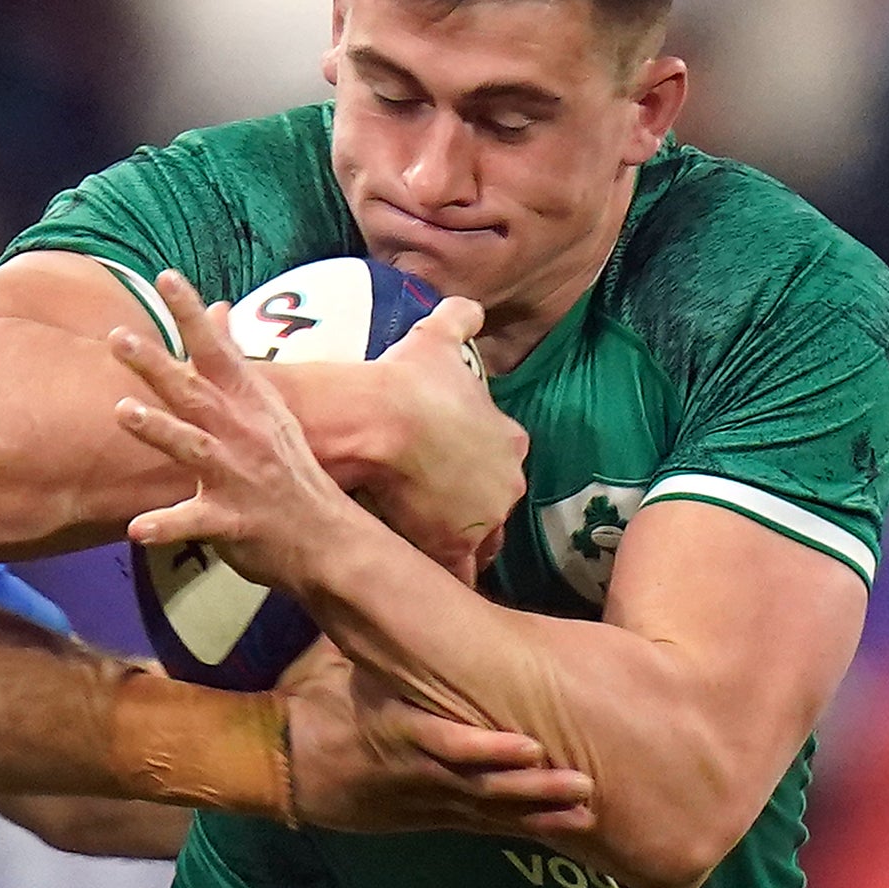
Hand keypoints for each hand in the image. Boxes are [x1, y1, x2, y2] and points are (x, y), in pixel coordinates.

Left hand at [110, 273, 386, 586]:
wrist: (328, 537)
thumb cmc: (288, 470)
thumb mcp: (266, 407)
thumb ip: (233, 358)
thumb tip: (216, 307)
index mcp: (248, 404)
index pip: (216, 350)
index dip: (191, 314)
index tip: (167, 277)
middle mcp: (242, 434)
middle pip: (194, 393)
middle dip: (157, 365)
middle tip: (119, 338)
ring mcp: (238, 477)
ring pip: (194, 448)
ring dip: (160, 430)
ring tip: (123, 413)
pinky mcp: (233, 522)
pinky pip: (195, 523)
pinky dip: (167, 526)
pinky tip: (137, 528)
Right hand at [279, 648, 595, 839]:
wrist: (283, 762)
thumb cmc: (320, 701)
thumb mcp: (345, 661)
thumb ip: (387, 635)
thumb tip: (407, 578)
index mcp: (396, 727)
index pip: (446, 743)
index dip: (488, 750)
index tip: (531, 747)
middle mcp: (416, 769)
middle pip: (481, 785)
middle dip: (531, 789)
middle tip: (582, 784)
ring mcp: (424, 799)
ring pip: (488, 810)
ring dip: (537, 811)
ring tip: (584, 809)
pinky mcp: (430, 816)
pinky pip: (481, 823)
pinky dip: (521, 825)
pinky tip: (562, 826)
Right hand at [308, 296, 526, 576]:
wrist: (378, 421)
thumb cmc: (409, 380)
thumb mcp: (438, 338)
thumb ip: (460, 319)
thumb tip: (468, 306)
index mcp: (510, 440)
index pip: (503, 461)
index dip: (477, 466)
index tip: (451, 466)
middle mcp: (508, 484)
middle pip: (494, 506)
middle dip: (472, 509)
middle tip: (434, 506)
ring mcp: (484, 522)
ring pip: (478, 545)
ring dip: (458, 545)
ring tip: (424, 543)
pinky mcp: (454, 550)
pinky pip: (456, 576)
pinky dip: (444, 580)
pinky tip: (424, 581)